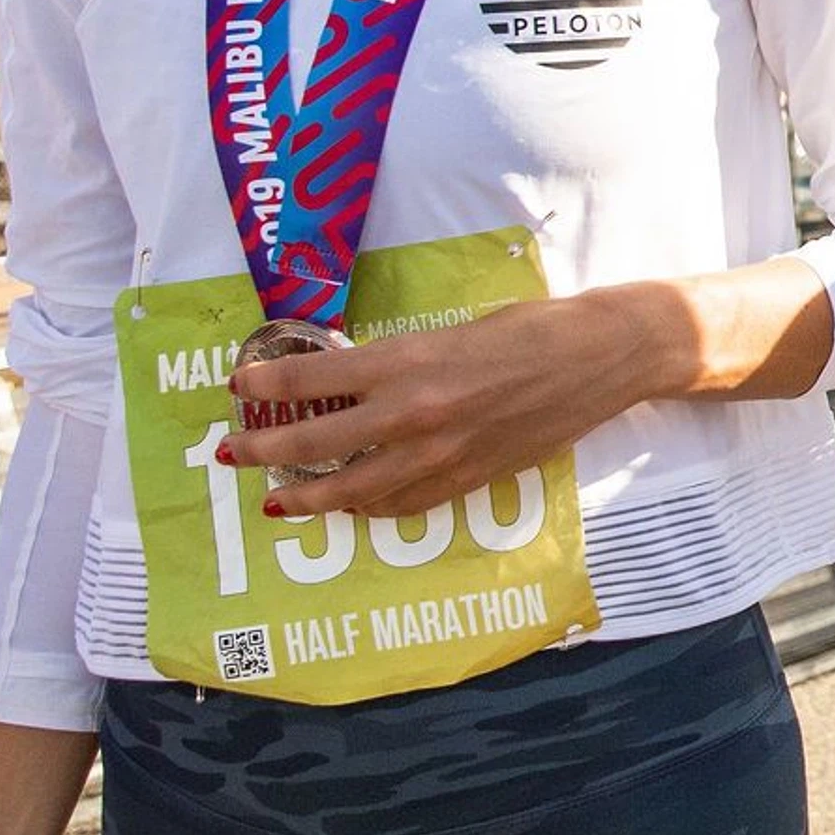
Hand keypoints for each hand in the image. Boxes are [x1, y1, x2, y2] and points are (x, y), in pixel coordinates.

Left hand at [227, 287, 661, 518]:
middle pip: (314, 445)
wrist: (603, 357)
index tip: (238, 384)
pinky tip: (352, 506)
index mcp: (407, 363)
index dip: (266, 383)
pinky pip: (402, 505)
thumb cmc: (534, 326)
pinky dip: (369, 509)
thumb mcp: (454, 328)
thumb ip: (402, 359)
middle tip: (232, 452)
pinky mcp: (468, 479)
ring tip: (276, 502)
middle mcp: (414, 414)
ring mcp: (441, 455)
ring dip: (305, 499)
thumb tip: (354, 378)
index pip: (311, 380)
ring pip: (351, 491)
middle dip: (263, 450)